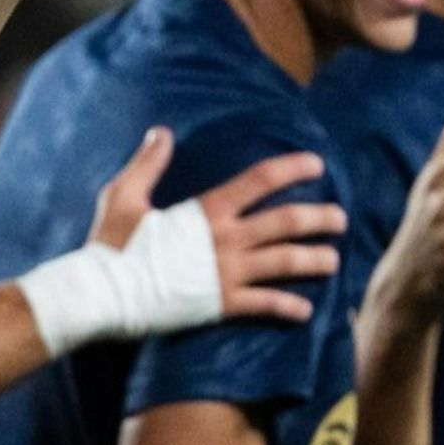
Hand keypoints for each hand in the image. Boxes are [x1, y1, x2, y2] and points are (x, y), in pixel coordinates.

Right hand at [90, 128, 343, 323]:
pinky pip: (265, 305)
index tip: (317, 164)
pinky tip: (305, 311)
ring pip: (285, 263)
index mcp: (206, 211)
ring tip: (333, 259)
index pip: (258, 181)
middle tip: (339, 217)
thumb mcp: (123, 195)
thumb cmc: (111, 244)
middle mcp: (225, 240)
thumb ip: (148, 164)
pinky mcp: (221, 304)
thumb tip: (161, 133)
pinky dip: (288, 308)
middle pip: (286, 223)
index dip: (291, 168)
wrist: (103, 294)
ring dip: (314, 260)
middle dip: (319, 217)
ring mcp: (227, 274)